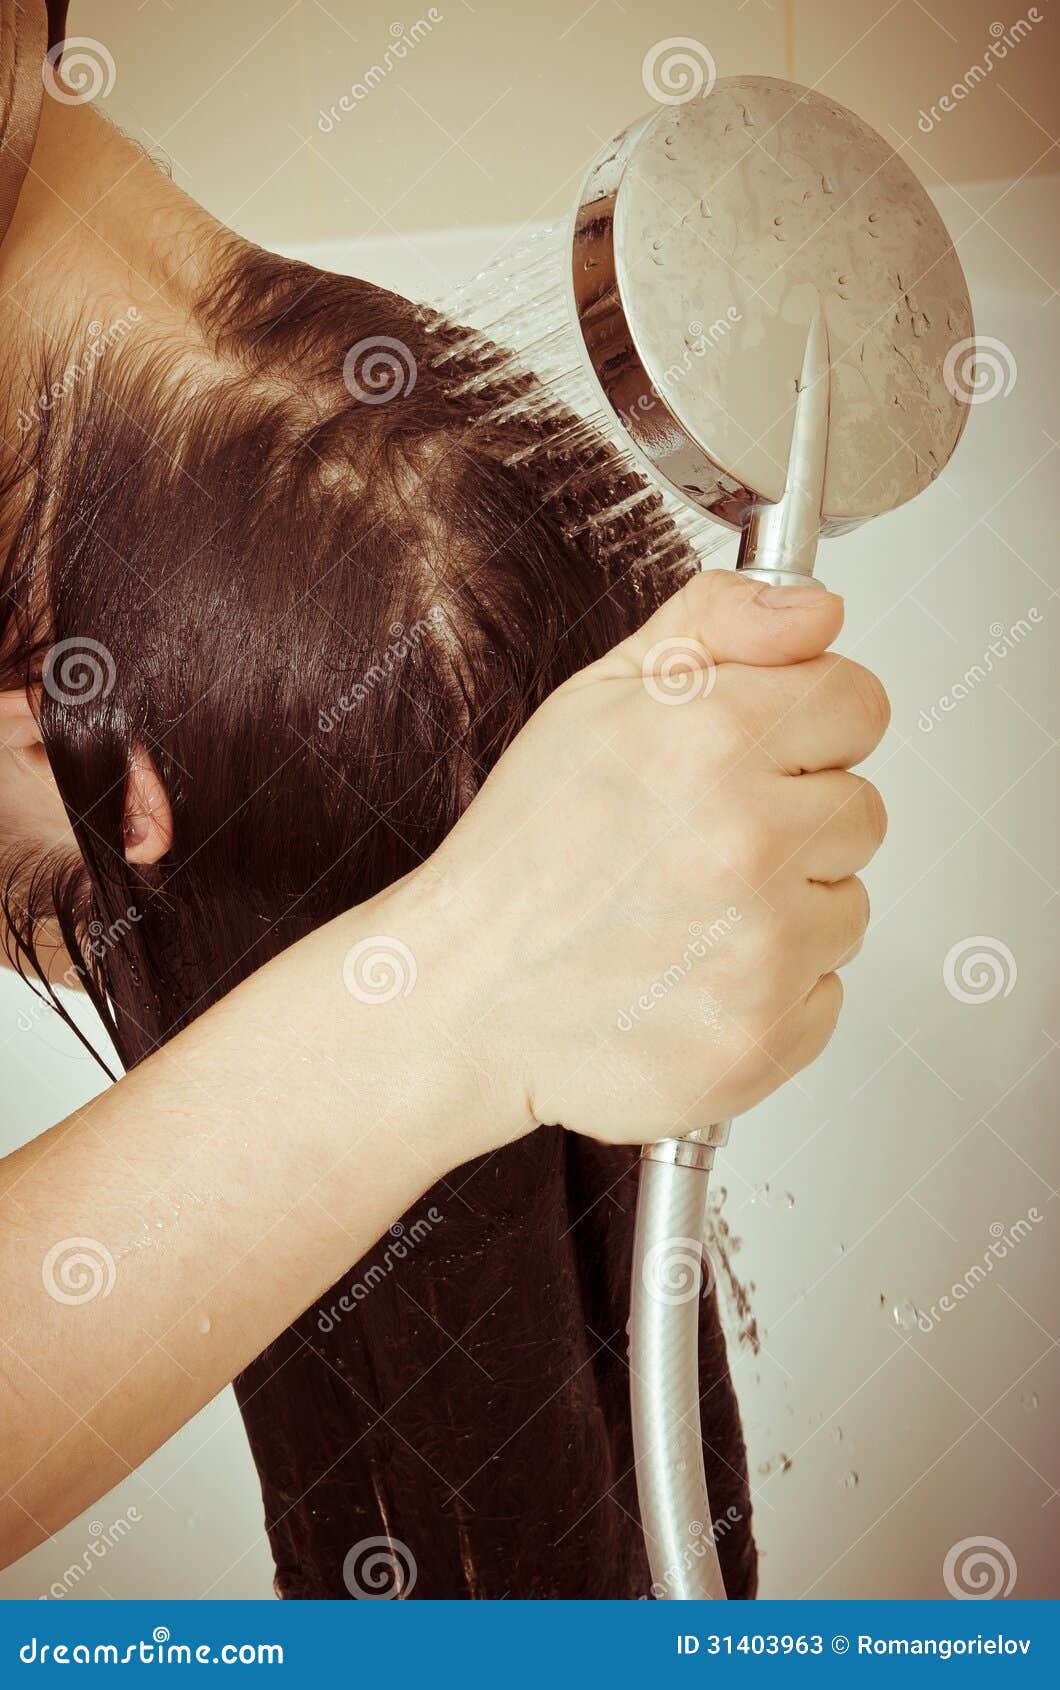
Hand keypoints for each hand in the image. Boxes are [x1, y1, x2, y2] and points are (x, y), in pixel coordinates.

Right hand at [395, 569, 888, 1149]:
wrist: (461, 998)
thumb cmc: (523, 855)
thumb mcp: (595, 697)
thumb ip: (717, 625)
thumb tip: (819, 608)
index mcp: (713, 739)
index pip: (859, 703)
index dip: (808, 725)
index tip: (758, 755)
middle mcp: (748, 841)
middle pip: (861, 808)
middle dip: (794, 821)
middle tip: (698, 847)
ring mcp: (762, 949)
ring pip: (848, 905)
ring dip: (786, 910)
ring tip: (688, 916)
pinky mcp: (763, 1038)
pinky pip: (825, 993)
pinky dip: (772, 990)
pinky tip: (693, 976)